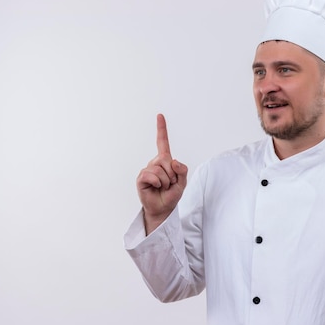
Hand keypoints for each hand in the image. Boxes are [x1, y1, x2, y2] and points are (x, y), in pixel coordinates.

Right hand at [136, 114, 187, 233]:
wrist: (163, 208)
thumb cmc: (172, 194)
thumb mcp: (182, 182)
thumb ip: (182, 170)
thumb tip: (173, 162)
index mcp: (165, 161)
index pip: (162, 142)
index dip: (161, 129)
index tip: (160, 115)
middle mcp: (155, 163)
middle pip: (166, 159)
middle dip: (172, 174)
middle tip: (170, 183)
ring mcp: (147, 170)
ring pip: (160, 169)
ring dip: (166, 181)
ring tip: (163, 187)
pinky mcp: (141, 178)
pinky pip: (152, 176)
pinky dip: (158, 183)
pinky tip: (156, 187)